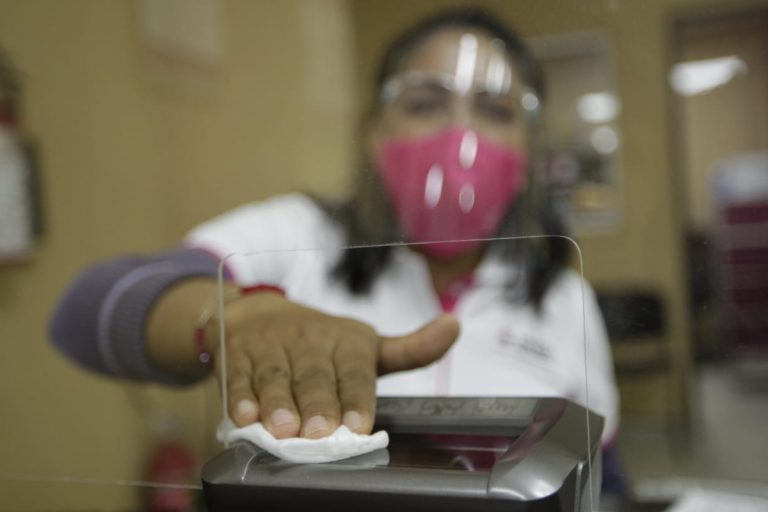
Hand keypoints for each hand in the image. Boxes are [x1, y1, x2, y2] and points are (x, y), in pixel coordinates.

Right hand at [207, 291, 459, 438]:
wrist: (255, 313)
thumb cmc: (319, 341)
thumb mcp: (364, 344)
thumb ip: (408, 350)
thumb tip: (455, 326)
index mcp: (345, 340)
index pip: (355, 369)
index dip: (357, 396)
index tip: (359, 425)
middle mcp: (309, 339)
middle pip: (315, 374)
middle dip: (319, 403)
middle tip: (321, 433)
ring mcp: (271, 346)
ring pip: (276, 375)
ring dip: (278, 401)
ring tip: (283, 429)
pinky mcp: (237, 354)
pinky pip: (238, 375)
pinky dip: (239, 395)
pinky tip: (244, 415)